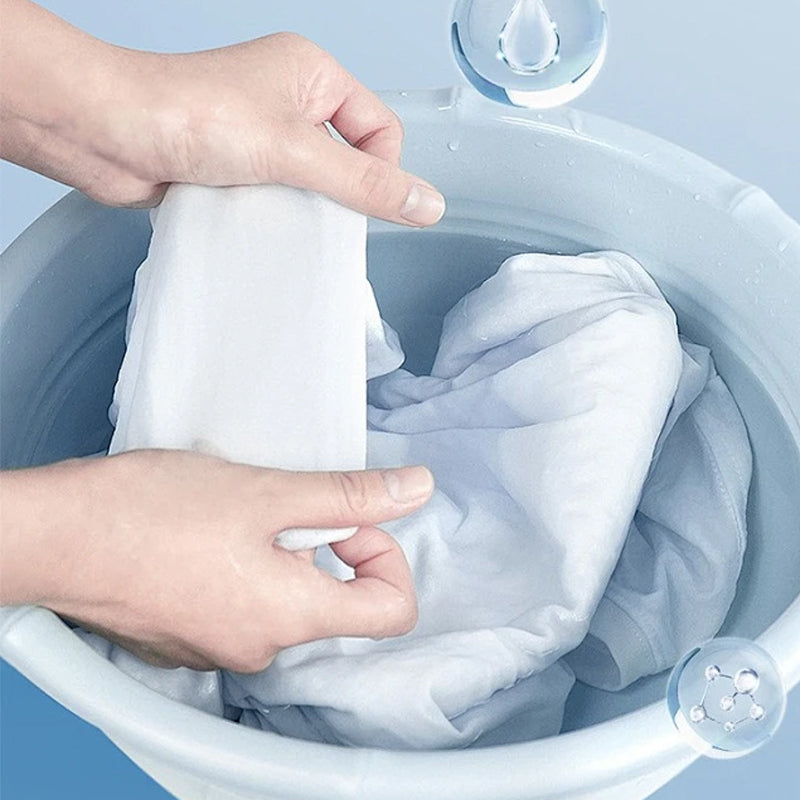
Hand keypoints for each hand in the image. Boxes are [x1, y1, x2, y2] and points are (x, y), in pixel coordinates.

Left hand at [0, 1, 444, 225]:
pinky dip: (274, 219)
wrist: (106, 134)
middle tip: (312, 210)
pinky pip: (277, 200)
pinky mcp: (235, 168)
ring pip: (311, 186)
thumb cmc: (189, 114)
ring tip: (277, 215)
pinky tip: (258, 227)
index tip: (358, 204)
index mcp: (313, 75)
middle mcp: (289, 101)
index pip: (381, 130)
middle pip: (348, 162)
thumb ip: (364, 183)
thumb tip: (427, 205)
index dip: (379, 172)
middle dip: (337, 196)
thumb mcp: (294, 151)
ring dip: (301, 211)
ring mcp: (259, 135)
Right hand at [0, 450, 433, 671]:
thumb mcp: (270, 492)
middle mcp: (260, 647)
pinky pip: (241, 604)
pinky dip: (241, 566)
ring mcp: (220, 647)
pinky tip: (202, 533)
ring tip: (233, 513)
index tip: (351, 522)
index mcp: (291, 618)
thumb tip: (417, 489)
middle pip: (334, 600)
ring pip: (284, 597)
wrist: (57, 536)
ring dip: (277, 550)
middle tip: (279, 503)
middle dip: (323, 545)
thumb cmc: (154, 513)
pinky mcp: (188, 637)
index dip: (386, 557)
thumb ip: (350, 497)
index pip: (392, 612)